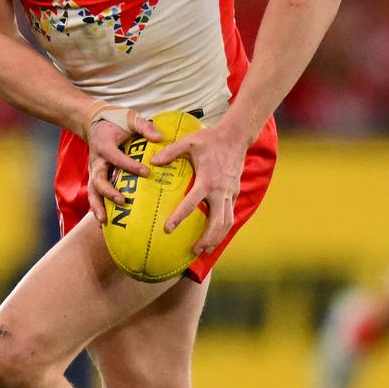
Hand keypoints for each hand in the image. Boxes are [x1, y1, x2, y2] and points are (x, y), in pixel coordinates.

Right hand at [87, 110, 161, 224]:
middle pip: (98, 179)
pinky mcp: (95, 175)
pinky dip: (97, 206)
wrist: (94, 120)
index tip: (146, 173)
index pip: (117, 158)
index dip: (130, 165)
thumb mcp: (130, 117)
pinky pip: (94, 192)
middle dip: (109, 192)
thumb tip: (160, 138)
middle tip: (123, 202)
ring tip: (103, 221)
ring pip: (93, 190)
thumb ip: (144, 126)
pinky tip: (103, 221)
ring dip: (97, 205)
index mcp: (105, 146)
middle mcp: (97, 160)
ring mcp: (95, 169)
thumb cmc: (115, 119)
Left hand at [150, 126, 245, 254]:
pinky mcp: (235, 192)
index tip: (168, 229)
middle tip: (194, 251)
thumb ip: (170, 152)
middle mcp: (221, 191)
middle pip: (217, 222)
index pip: (192, 203)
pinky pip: (230, 214)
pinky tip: (214, 234)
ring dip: (217, 238)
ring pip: (227, 222)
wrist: (236, 136)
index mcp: (207, 180)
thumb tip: (152, 162)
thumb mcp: (189, 142)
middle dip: (207, 239)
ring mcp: (230, 193)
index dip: (179, 217)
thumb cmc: (210, 139)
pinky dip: (223, 227)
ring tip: (205, 250)